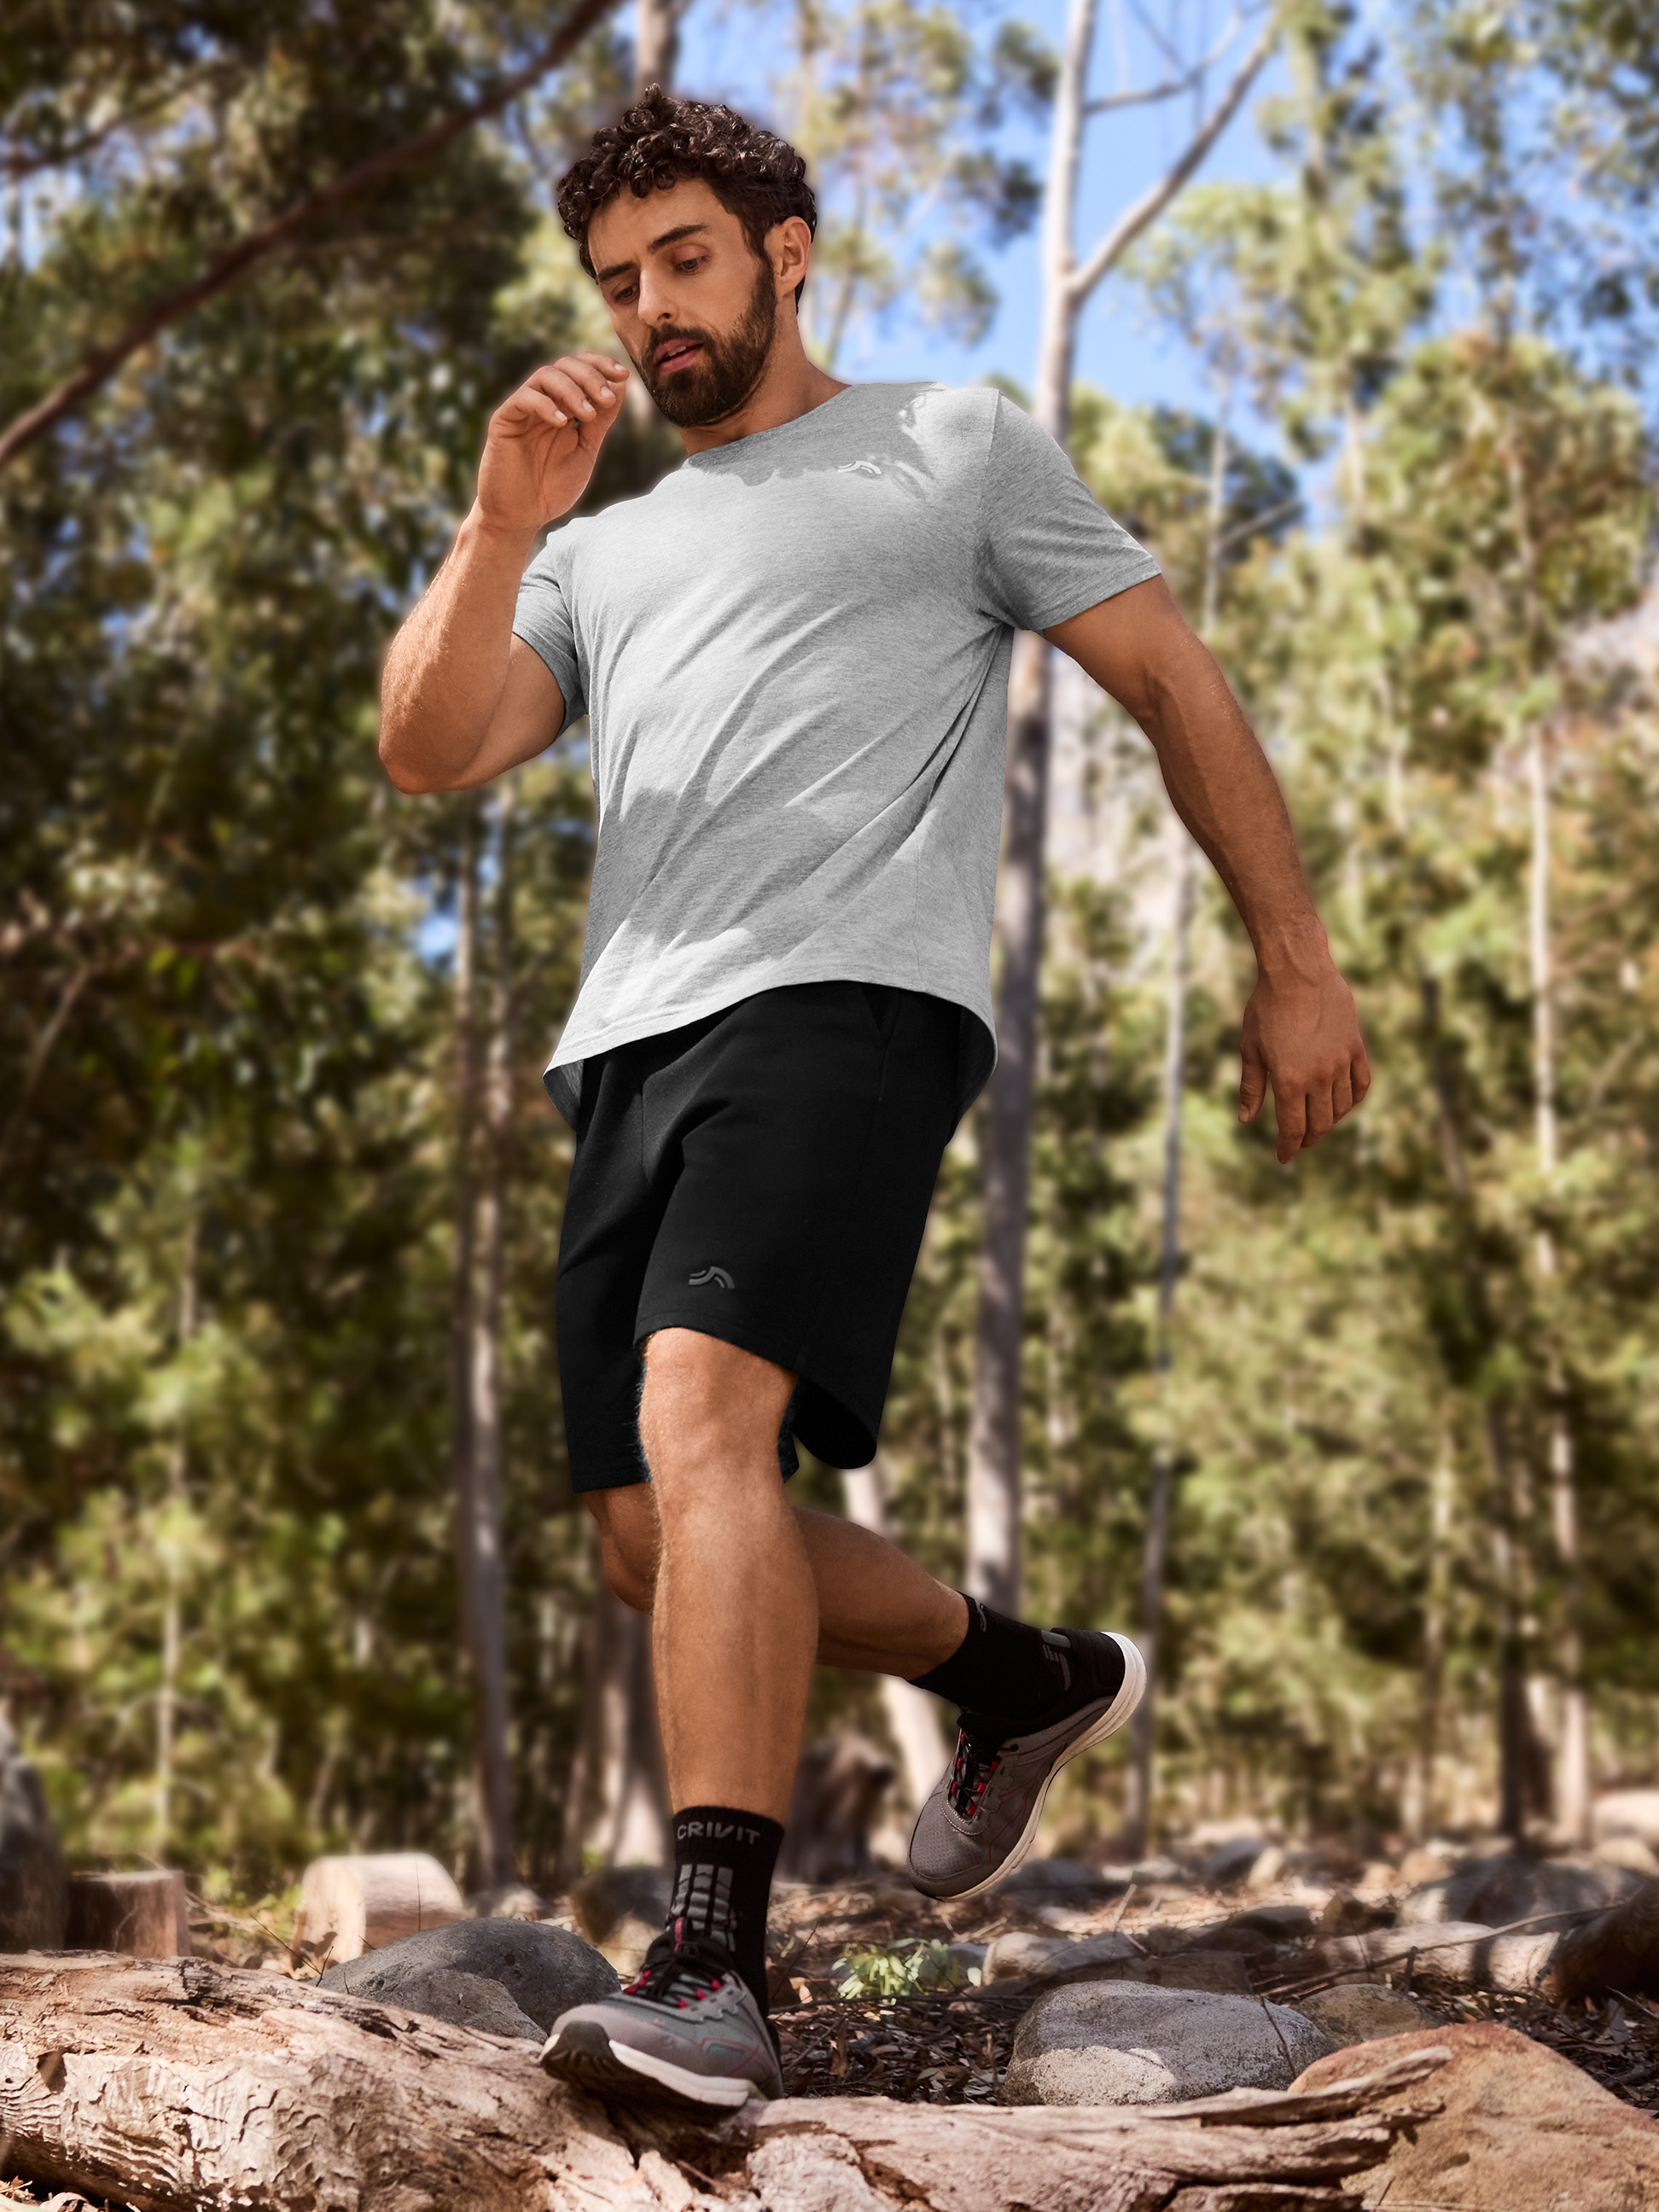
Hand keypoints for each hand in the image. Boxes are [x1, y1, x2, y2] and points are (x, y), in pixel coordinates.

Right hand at [475, 351, 630, 534]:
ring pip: (545, 375)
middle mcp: (543, 402)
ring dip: (572, 389)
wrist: (521, 516)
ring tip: (588, 414)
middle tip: (607, 398)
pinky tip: (562, 423)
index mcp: (564, 407)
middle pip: (565, 366)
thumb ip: (601, 421)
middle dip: (591, 376)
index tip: (625, 375)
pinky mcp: (504, 420)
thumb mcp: (586, 451)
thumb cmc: (552, 488)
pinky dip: (545, 405)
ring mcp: (523, 410)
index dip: (602, 365)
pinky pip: (523, 399)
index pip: (581, 371)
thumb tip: (621, 386)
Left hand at [1239, 956, 1370, 1163]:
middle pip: (1320, 1124)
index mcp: (1290, 1081)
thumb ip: (1252, 1087)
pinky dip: (1353, 1099)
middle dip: (1308, 1139)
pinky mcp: (1355, 1047)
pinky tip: (1343, 1103)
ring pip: (1342, 1107)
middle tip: (1299, 1143)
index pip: (1293, 1129)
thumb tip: (1246, 1119)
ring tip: (1318, 1123)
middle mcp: (1319, 1077)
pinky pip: (1361, 1084)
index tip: (1283, 1158)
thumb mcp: (1250, 1048)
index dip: (1288, 1148)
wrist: (1298, 971)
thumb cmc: (1266, 1007)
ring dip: (1330, 1121)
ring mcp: (1341, 1062)